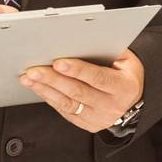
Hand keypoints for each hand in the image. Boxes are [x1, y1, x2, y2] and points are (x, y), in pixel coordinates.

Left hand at [20, 50, 144, 133]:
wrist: (132, 99)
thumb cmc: (125, 73)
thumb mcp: (126, 59)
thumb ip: (107, 49)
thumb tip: (80, 38)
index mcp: (124, 87)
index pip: (98, 78)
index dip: (77, 70)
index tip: (58, 61)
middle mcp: (112, 105)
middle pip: (78, 92)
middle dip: (53, 79)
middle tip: (34, 69)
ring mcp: (99, 118)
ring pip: (68, 104)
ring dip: (45, 89)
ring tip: (29, 77)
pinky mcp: (88, 124)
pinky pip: (65, 111)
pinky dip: (49, 98)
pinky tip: (38, 87)